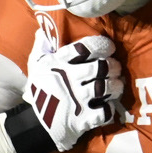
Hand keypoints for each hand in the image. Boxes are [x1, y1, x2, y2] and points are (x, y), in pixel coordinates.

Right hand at [23, 32, 122, 150]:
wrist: (34, 123)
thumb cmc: (39, 89)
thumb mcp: (35, 64)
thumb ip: (41, 45)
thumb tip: (43, 29)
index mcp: (59, 64)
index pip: (84, 48)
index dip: (101, 45)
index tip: (109, 48)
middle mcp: (69, 79)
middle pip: (100, 67)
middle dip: (113, 66)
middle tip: (115, 67)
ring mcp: (77, 100)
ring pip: (106, 88)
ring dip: (116, 86)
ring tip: (117, 85)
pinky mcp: (82, 120)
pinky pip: (104, 112)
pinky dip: (109, 109)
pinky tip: (108, 105)